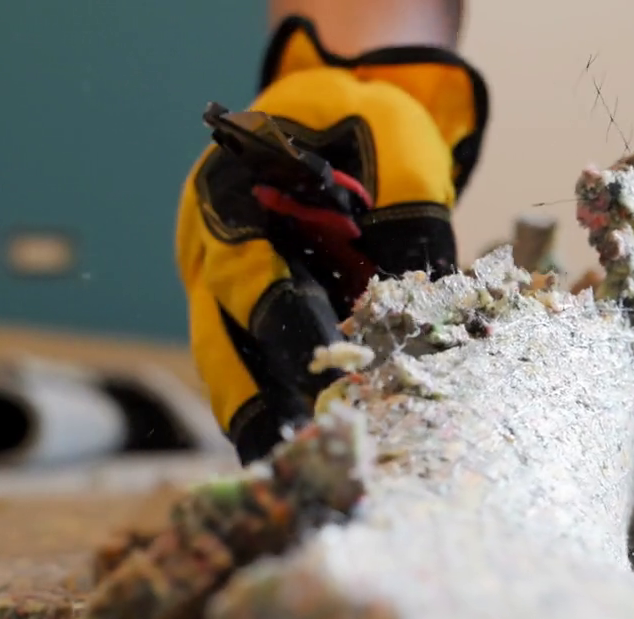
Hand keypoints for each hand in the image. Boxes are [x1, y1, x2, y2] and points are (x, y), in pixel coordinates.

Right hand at [175, 15, 487, 461]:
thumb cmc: (363, 126)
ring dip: (266, 429)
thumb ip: (405, 205)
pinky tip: (319, 463)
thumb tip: (423, 290)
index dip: (286, 321)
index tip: (331, 366)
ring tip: (304, 479)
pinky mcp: (251, 332)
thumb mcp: (394, 140)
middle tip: (305, 453)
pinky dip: (285, 422)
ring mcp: (223, 301)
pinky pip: (258, 385)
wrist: (343, 124)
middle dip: (261, 403)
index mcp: (229, 198)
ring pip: (230, 378)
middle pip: (220, 344)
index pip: (249, 270)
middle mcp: (210, 257)